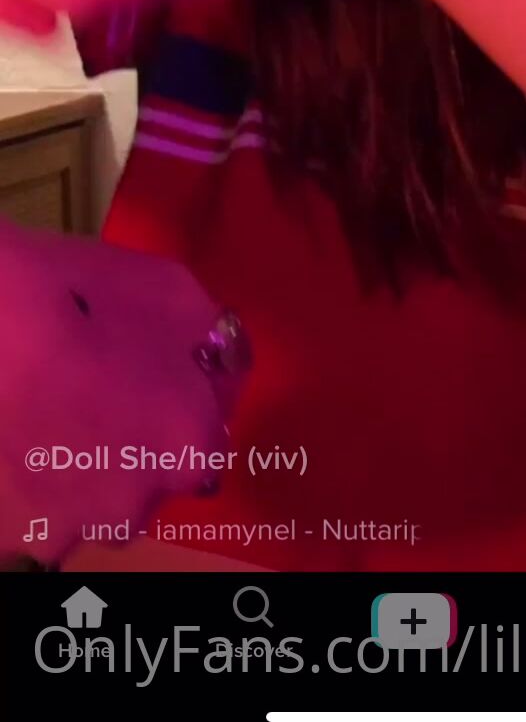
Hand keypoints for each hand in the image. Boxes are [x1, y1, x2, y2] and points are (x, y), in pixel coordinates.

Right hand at [0, 220, 240, 565]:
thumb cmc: (75, 295)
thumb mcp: (170, 289)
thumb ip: (210, 336)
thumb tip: (211, 357)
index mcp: (191, 450)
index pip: (211, 421)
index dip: (184, 384)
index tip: (156, 358)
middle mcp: (139, 506)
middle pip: (155, 466)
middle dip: (140, 430)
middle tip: (100, 378)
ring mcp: (72, 527)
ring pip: (98, 495)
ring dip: (89, 461)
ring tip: (55, 402)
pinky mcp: (16, 532)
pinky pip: (42, 507)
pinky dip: (37, 478)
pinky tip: (24, 428)